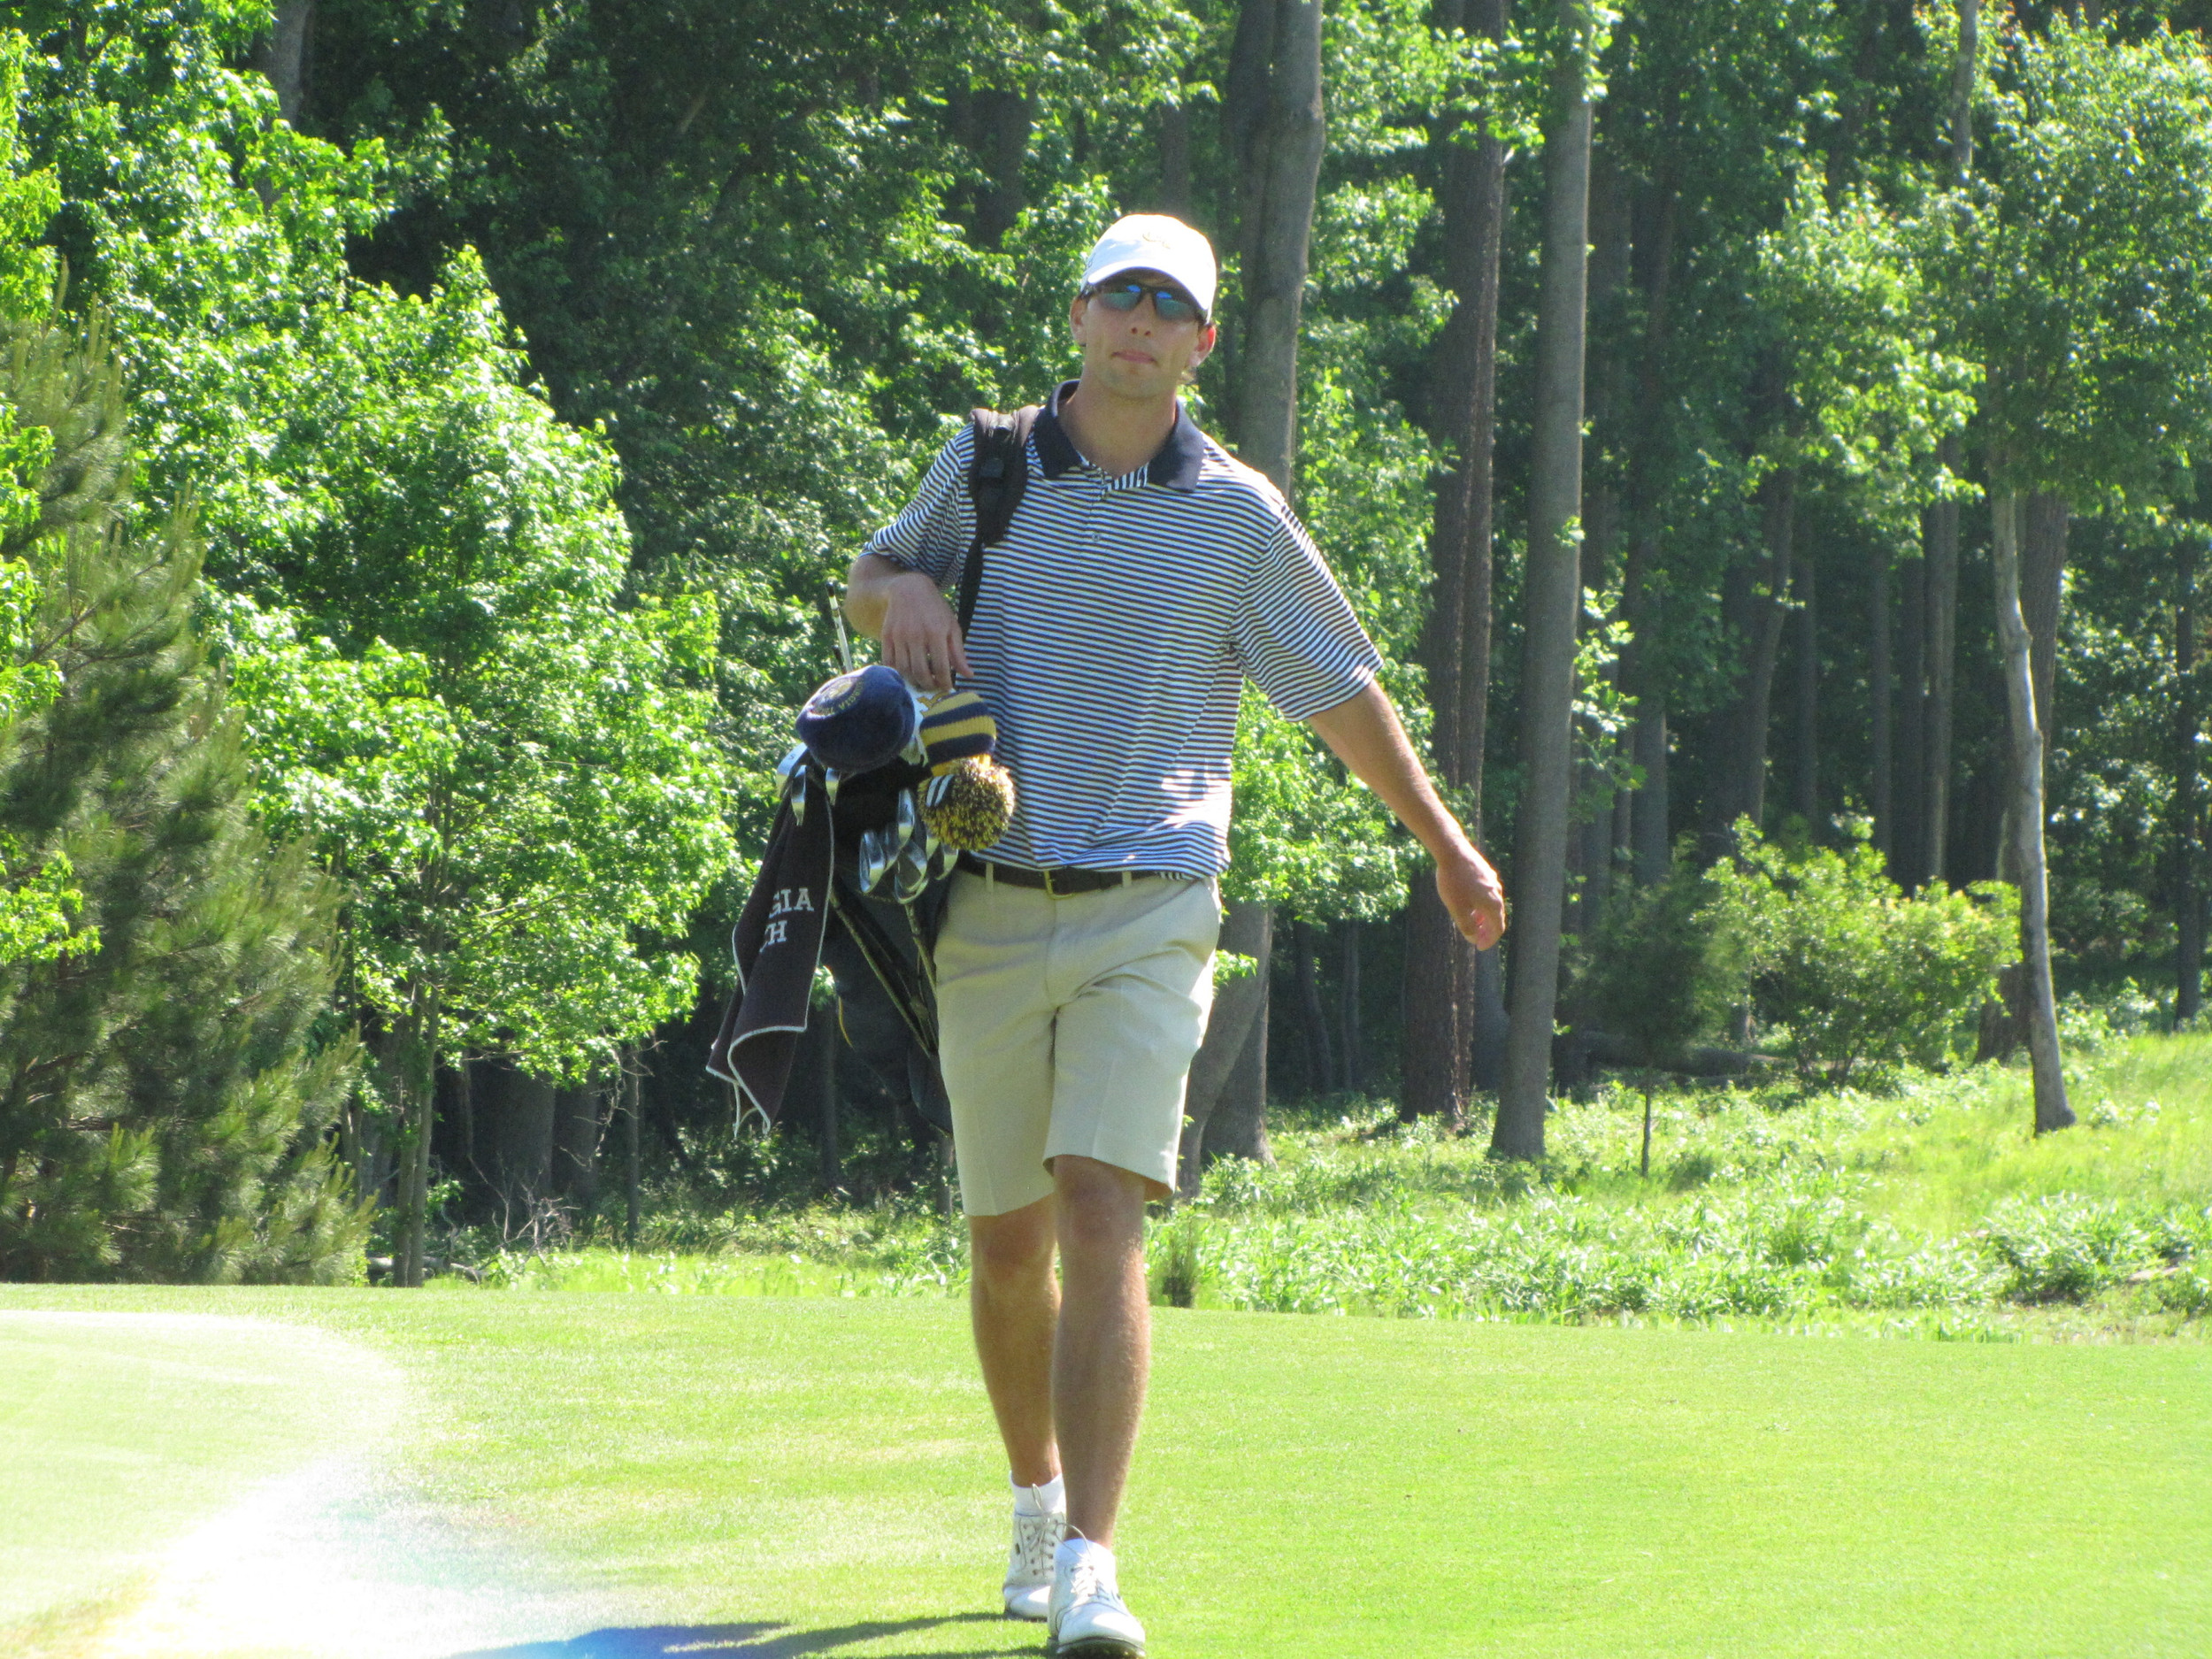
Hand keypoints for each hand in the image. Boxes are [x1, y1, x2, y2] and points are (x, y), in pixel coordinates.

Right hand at [877, 570, 970, 691]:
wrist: (910, 589)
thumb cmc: (936, 610)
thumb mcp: (952, 627)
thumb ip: (958, 653)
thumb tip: (969, 675)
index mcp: (936, 633)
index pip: (941, 667)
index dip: (944, 682)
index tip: (946, 688)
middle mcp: (916, 635)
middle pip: (920, 672)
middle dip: (928, 685)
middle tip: (933, 687)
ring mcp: (899, 636)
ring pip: (904, 670)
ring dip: (913, 681)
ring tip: (921, 682)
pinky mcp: (886, 636)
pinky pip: (889, 662)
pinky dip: (897, 673)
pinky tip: (906, 673)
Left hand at [1435, 842, 1506, 950]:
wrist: (1452, 851)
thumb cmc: (1453, 882)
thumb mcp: (1457, 909)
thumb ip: (1467, 927)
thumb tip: (1473, 938)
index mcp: (1493, 904)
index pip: (1497, 929)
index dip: (1489, 941)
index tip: (1479, 947)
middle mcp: (1497, 892)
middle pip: (1496, 917)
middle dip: (1486, 930)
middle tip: (1475, 937)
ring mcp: (1492, 881)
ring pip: (1491, 904)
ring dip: (1483, 916)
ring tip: (1471, 921)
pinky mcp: (1485, 872)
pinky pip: (1486, 893)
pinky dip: (1480, 903)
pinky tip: (1468, 901)